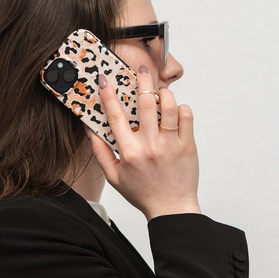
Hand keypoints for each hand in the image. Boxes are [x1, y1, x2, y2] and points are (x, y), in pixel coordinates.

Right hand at [86, 66, 200, 219]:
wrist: (171, 208)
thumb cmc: (143, 194)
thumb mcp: (114, 177)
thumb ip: (101, 153)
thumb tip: (90, 131)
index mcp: (129, 152)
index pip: (115, 117)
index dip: (108, 95)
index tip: (104, 80)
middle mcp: (149, 146)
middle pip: (145, 103)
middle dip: (142, 81)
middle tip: (141, 69)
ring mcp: (170, 144)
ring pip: (169, 106)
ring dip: (163, 93)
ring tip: (160, 92)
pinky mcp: (188, 145)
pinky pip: (186, 116)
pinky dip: (181, 108)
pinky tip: (175, 111)